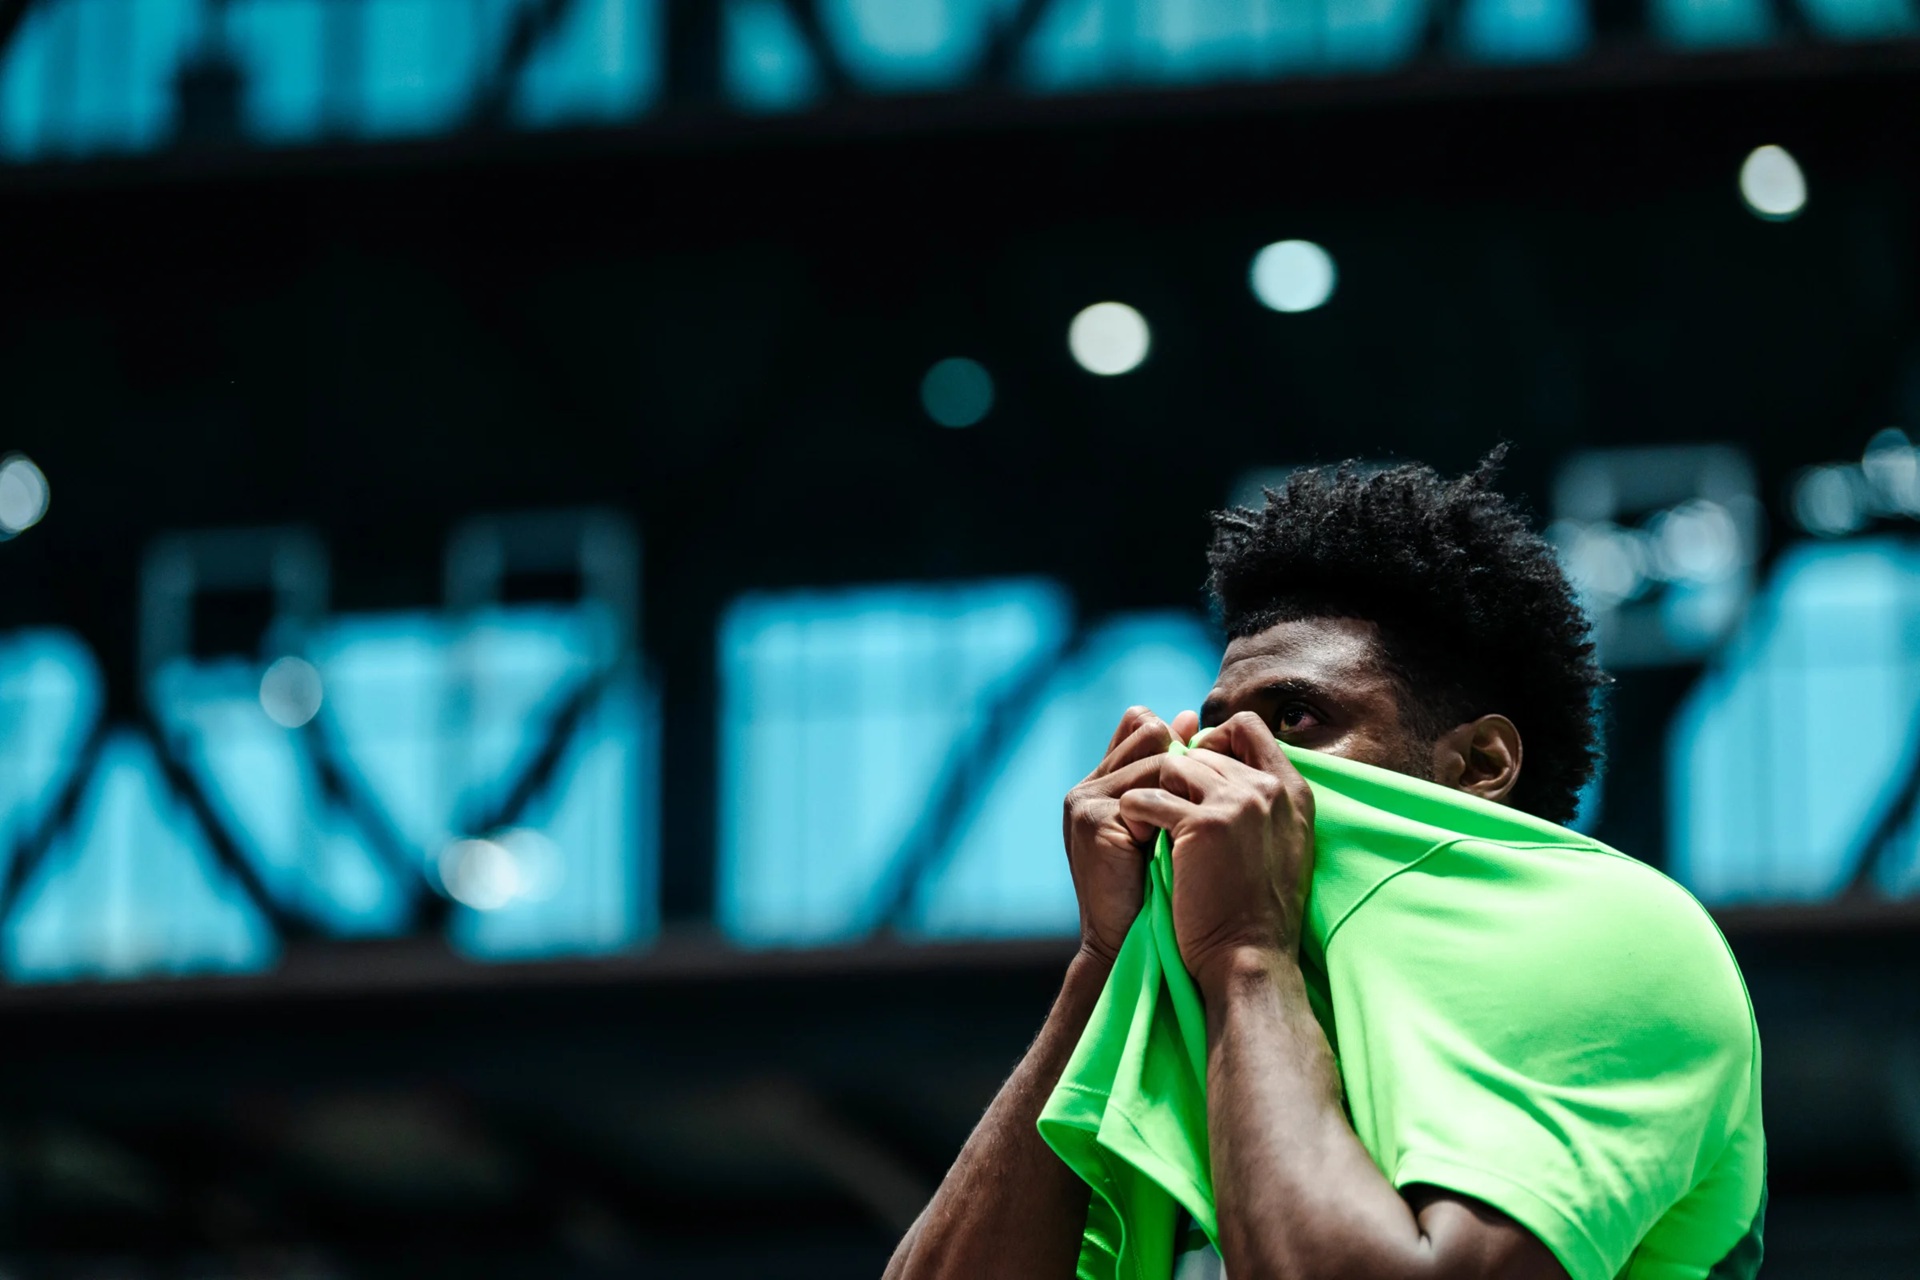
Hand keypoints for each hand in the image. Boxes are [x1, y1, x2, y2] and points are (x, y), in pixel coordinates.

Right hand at [1062, 707, 1196, 964]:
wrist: (1130, 947)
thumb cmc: (1156, 894)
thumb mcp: (1163, 829)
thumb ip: (1169, 782)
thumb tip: (1190, 717)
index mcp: (1100, 785)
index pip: (1137, 726)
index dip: (1175, 733)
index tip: (1209, 750)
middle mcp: (1086, 788)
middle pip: (1146, 733)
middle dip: (1186, 756)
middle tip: (1214, 784)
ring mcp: (1085, 802)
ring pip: (1155, 761)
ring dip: (1187, 786)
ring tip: (1206, 817)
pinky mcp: (1094, 821)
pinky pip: (1149, 794)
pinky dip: (1176, 812)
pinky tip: (1191, 835)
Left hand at [1116, 711, 1314, 992]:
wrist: (1249, 958)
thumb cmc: (1257, 910)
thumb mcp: (1281, 846)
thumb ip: (1263, 802)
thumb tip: (1225, 767)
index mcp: (1293, 791)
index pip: (1249, 727)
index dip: (1214, 741)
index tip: (1194, 773)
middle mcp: (1269, 789)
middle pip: (1204, 749)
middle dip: (1177, 775)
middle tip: (1164, 811)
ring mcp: (1238, 802)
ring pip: (1174, 766)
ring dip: (1155, 791)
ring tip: (1152, 825)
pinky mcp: (1203, 824)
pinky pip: (1149, 797)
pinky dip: (1135, 813)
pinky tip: (1137, 836)